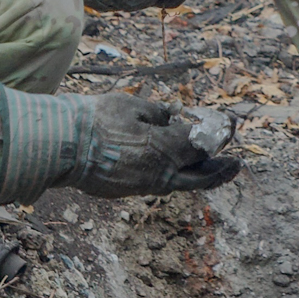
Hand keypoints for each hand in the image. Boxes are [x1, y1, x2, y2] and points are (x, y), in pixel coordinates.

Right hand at [70, 94, 238, 197]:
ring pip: (179, 184)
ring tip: (207, 165)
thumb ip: (158, 113)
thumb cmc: (96, 120)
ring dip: (195, 174)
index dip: (220, 132)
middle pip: (201, 177)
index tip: (230, 124)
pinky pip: (156, 185)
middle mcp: (161, 174)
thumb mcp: (132, 106)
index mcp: (166, 149)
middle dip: (221, 169)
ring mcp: (144, 187)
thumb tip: (172, 117)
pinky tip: (168, 165)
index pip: (203, 143)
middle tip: (236, 163)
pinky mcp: (127, 192)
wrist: (62, 147)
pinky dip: (169, 175)